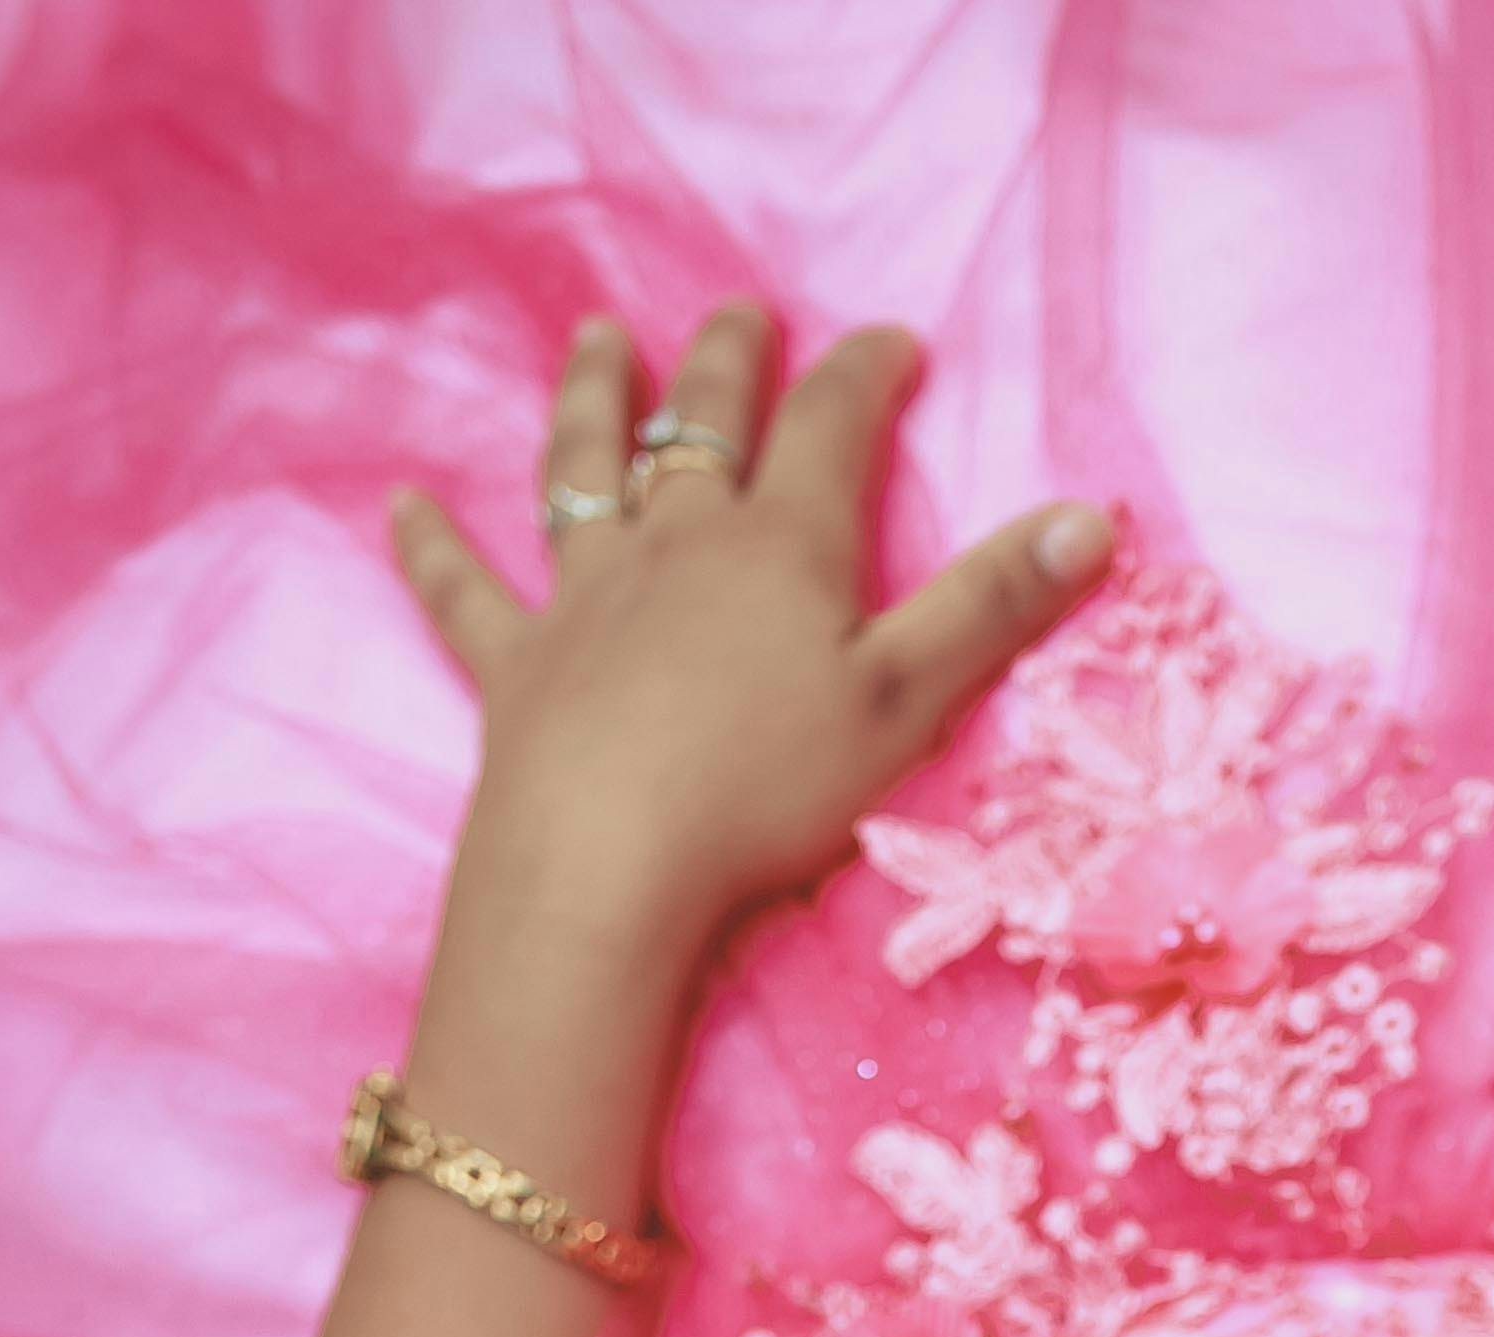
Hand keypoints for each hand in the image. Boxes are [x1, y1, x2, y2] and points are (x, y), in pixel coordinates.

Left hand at [390, 303, 1110, 950]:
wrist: (609, 863)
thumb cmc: (767, 790)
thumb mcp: (907, 703)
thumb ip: (994, 609)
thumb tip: (1093, 518)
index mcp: (783, 543)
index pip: (834, 425)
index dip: (868, 375)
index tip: (895, 346)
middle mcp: (679, 541)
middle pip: (704, 422)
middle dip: (729, 362)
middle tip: (741, 317)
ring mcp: (587, 595)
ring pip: (587, 469)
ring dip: (592, 398)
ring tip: (596, 340)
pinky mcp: (517, 666)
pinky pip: (467, 593)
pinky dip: (432, 549)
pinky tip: (399, 507)